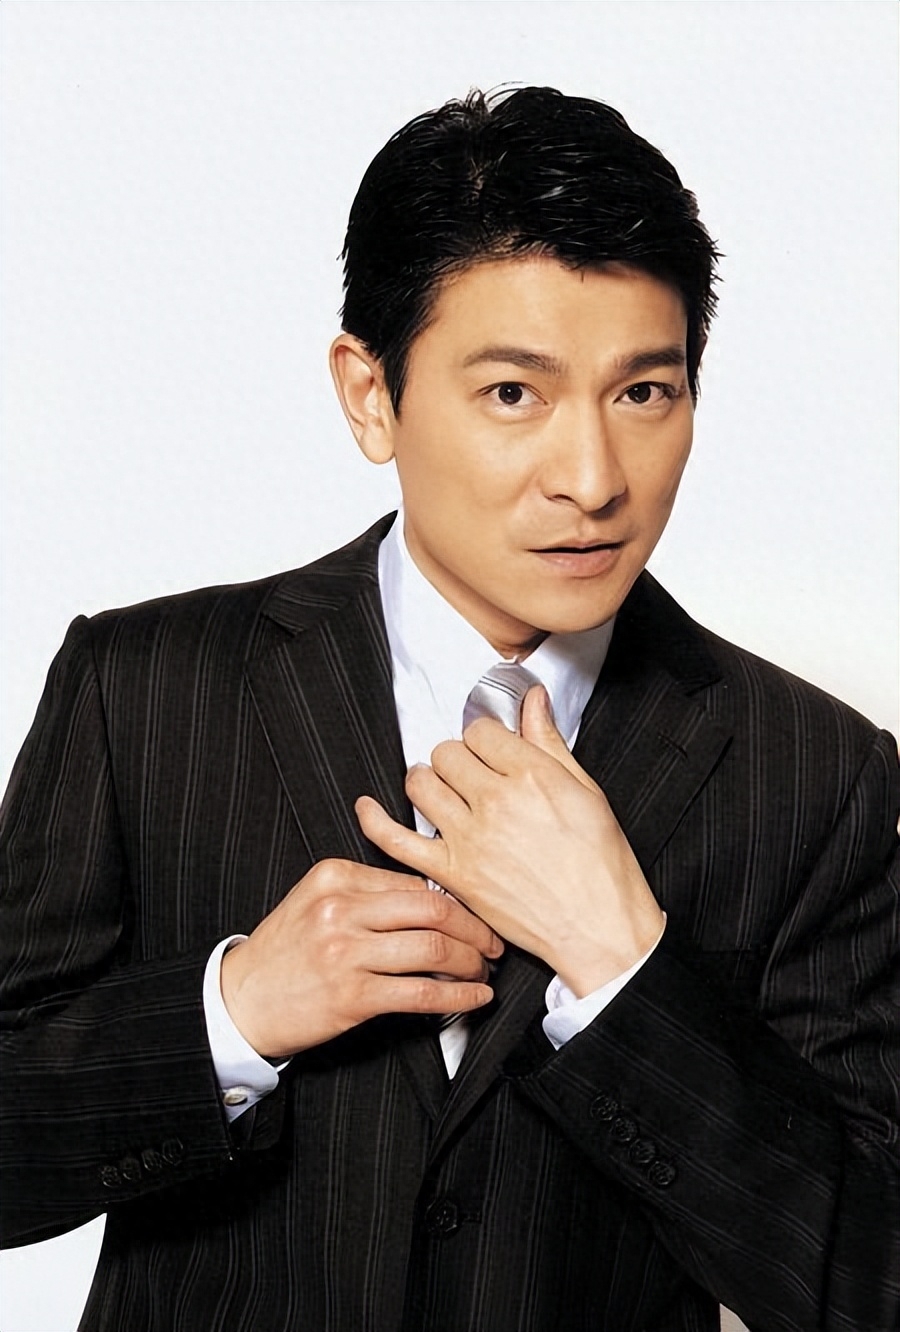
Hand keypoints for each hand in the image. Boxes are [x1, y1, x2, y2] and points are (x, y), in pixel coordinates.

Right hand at [220, 859, 503, 1058]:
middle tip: (493, 941)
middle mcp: (340, 909)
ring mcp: (345, 952)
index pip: (413, 880)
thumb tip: (431, 894)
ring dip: (471, 962)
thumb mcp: (315, 900)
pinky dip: (458, 996)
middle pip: (432, 908)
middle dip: (475, 927)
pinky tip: (474, 998)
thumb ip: (366, 891)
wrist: (241, 1000)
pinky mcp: (351, 996)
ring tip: (483, 970)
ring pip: (433, 949)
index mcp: (335, 876)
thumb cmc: (284, 952)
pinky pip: (421, 993)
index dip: (454, 898)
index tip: (474, 913)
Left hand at [356, 686, 663, 996]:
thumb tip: (533, 700)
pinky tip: (368, 807)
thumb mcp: (586, 790)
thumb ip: (550, 742)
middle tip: (470, 773)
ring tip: (440, 788)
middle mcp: (496, 802)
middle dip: (457, 757)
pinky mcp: (452, 874)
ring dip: (427, 779)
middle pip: (447, 752)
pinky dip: (375, 821)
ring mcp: (469, 839)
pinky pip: (396, 840)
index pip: (481, 731)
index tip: (490, 750)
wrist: (598, 928)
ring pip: (420, 783)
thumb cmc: (600, 865)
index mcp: (531, 776)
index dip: (485, 738)